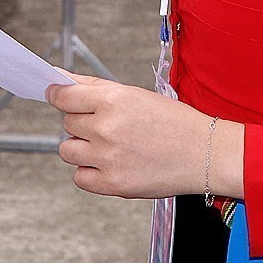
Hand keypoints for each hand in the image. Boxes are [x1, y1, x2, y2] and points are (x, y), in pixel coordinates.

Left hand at [46, 76, 240, 199]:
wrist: (205, 153)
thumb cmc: (173, 122)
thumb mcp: (134, 94)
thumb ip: (93, 87)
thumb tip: (59, 78)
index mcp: (112, 100)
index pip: (63, 97)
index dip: (57, 95)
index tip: (57, 96)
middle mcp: (106, 128)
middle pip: (67, 123)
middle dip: (81, 122)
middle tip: (107, 125)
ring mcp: (107, 158)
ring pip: (67, 150)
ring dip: (81, 147)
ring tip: (107, 146)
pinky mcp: (113, 184)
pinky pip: (79, 177)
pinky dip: (89, 172)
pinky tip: (109, 164)